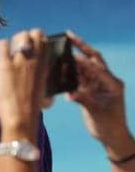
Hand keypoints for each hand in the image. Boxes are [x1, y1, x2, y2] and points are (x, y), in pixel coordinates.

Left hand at [0, 29, 49, 140]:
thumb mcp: (44, 95)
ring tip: (8, 51)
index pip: (45, 41)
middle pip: (35, 33)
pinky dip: (1, 46)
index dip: (37, 40)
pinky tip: (0, 55)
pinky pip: (3, 44)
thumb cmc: (31, 110)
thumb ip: (45, 88)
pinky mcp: (6, 65)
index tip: (30, 48)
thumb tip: (49, 101)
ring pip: (20, 35)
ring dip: (14, 40)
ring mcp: (21, 61)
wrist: (21, 117)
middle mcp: (36, 59)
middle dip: (25, 36)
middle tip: (17, 47)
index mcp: (46, 65)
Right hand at [65, 31, 133, 157]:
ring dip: (73, 62)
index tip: (70, 52)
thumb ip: (84, 100)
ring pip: (83, 69)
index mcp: (112, 83)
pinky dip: (69, 76)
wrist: (111, 136)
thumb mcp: (97, 112)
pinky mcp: (90, 92)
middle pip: (93, 60)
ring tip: (59, 53)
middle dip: (81, 47)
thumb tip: (69, 93)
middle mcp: (105, 81)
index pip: (97, 67)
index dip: (83, 59)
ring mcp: (97, 86)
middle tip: (69, 35)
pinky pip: (78, 80)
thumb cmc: (109, 124)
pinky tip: (59, 71)